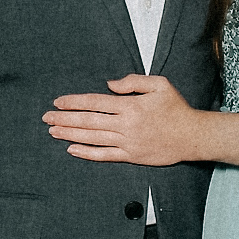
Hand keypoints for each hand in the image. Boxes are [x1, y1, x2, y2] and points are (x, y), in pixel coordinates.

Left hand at [43, 74, 198, 164]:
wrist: (192, 136)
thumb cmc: (176, 108)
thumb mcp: (159, 85)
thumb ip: (133, 82)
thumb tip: (109, 84)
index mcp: (130, 106)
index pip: (95, 102)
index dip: (73, 102)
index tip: (58, 102)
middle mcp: (125, 125)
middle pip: (88, 121)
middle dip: (64, 119)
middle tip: (46, 118)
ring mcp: (127, 143)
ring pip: (92, 138)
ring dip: (70, 135)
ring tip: (53, 132)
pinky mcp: (131, 157)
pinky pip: (104, 155)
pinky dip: (86, 153)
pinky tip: (72, 150)